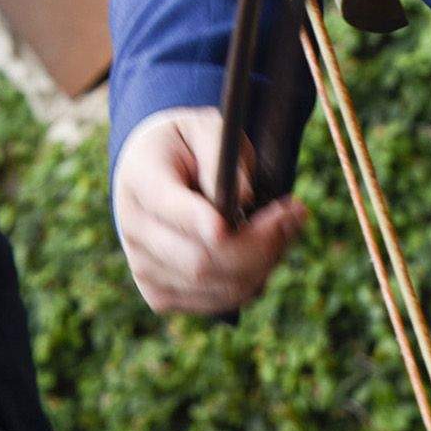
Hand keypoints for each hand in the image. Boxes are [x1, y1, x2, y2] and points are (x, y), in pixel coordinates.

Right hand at [112, 105, 305, 313]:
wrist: (155, 171)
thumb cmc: (189, 145)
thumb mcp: (205, 129)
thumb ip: (220, 156)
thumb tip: (243, 199)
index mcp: (141, 178)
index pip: (166, 205)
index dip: (197, 220)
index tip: (228, 224)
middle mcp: (134, 228)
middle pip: (198, 259)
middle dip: (257, 244)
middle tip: (296, 213)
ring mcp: (143, 267)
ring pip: (213, 285)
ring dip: (262, 263)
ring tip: (288, 227)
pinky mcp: (159, 294)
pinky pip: (215, 302)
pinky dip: (249, 282)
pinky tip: (265, 251)